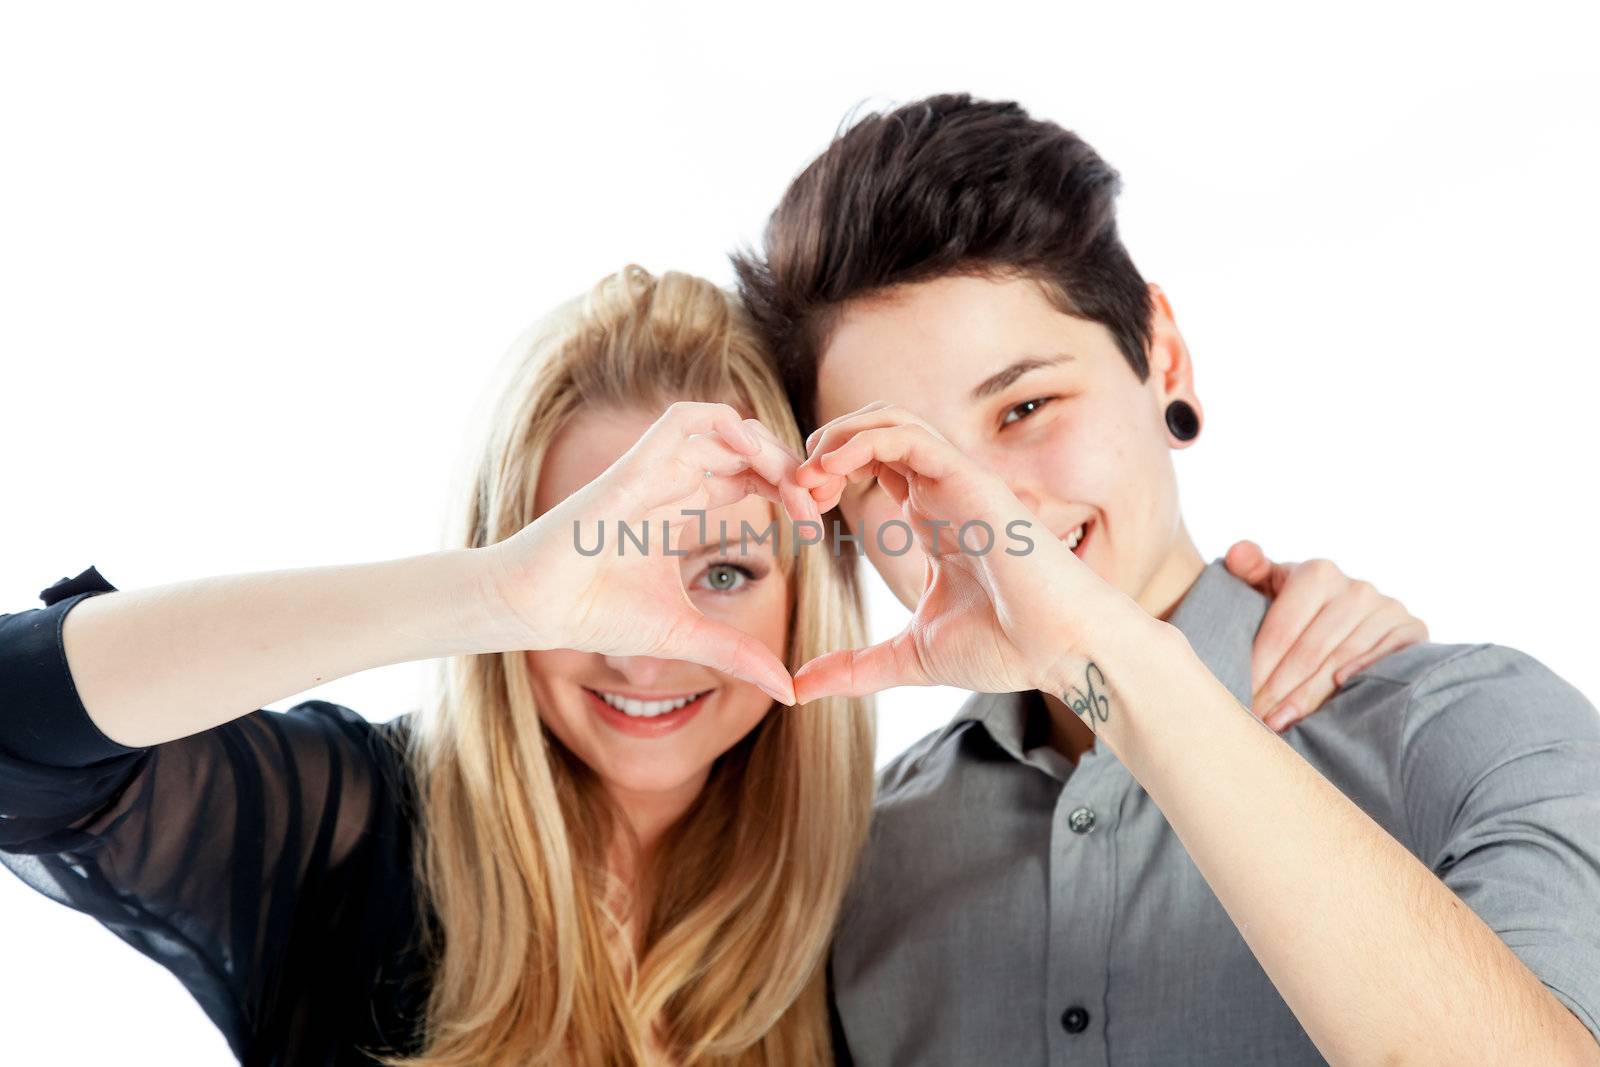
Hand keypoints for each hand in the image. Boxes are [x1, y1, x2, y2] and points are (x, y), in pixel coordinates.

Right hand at [484, 401, 817, 703]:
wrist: (536, 610)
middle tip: (817, 506)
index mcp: (684, 508)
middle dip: (791, 467)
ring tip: (794, 487)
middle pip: (748, 446)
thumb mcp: (686, 635)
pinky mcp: (634, 467)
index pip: (752, 476)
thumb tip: (789, 691)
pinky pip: (686, 419)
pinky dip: (726, 425)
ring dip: (768, 446)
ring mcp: (654, 469)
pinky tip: (754, 458)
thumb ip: (737, 655)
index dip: (790, 491)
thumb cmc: (596, 613)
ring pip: (725, 424)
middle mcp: (672, 480)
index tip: (813, 530)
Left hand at [789, 402, 1146, 702]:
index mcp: (931, 519)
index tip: (800, 513)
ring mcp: (957, 483)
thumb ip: (854, 668)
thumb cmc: (1007, 649)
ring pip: (890, 421)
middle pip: (875, 433)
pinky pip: (912, 436)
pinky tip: (833, 465)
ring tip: (810, 472)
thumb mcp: (910, 656)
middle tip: (795, 489)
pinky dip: (865, 439)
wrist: (1064, 651)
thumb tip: (799, 689)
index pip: (873, 466)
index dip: (828, 477)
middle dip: (825, 449)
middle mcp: (942, 493)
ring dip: (840, 436)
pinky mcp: (971, 480)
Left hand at [1225, 540, 1428, 731]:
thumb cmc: (1295, 605)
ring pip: (1342, 662)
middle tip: (1258, 719)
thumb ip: (1250, 568)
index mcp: (1317, 573)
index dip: (1259, 666)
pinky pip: (1385, 661)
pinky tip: (1336, 705)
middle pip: (1312, 650)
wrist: (1350, 613)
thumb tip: (1236, 553)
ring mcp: (1387, 609)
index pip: (1283, 629)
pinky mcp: (1412, 630)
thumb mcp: (1269, 583)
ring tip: (1282, 722)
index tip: (1240, 696)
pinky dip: (1361, 681)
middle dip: (1280, 689)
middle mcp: (1356, 588)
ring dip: (1309, 697)